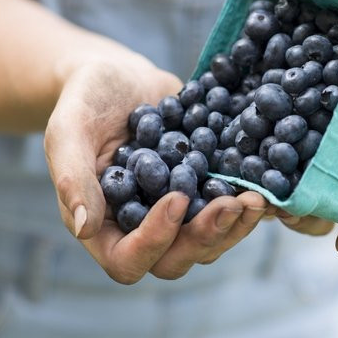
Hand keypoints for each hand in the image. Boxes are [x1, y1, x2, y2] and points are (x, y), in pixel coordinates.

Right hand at [44, 51, 268, 283]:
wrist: (119, 77)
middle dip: (206, 237)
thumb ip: (72, 176)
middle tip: (233, 204)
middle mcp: (140, 228)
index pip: (127, 260)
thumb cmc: (85, 100)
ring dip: (234, 227)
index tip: (176, 198)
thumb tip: (85, 227)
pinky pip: (225, 214)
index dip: (154, 241)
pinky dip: (246, 207)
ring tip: (256, 198)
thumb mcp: (68, 130)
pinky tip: (268, 187)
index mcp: (103, 224)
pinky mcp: (201, 193)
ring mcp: (175, 214)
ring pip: (208, 244)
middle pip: (175, 260)